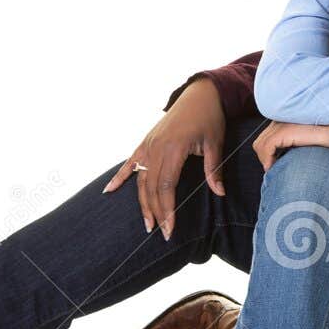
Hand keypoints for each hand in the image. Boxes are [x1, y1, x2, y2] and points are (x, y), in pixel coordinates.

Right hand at [103, 78, 227, 240]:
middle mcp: (157, 147)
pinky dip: (119, 177)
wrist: (200, 94)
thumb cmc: (210, 118)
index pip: (166, 186)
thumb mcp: (215, 144)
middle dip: (156, 212)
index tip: (170, 228)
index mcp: (174, 148)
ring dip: (142, 203)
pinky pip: (130, 163)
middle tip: (161, 233)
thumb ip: (214, 170)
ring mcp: (148, 144)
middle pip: (152, 187)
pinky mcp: (146, 142)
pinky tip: (108, 191)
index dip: (167, 209)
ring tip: (147, 223)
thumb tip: (220, 193)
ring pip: (141, 180)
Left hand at [253, 120, 328, 170]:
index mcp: (286, 117)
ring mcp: (282, 123)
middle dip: (266, 157)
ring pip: (261, 145)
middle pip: (261, 141)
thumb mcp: (308, 139)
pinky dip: (268, 160)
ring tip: (277, 168)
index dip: (269, 153)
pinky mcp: (285, 131)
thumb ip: (296, 143)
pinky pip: (266, 148)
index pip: (267, 136)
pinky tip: (276, 167)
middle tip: (276, 168)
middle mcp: (281, 118)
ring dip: (266, 159)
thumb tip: (284, 158)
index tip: (277, 163)